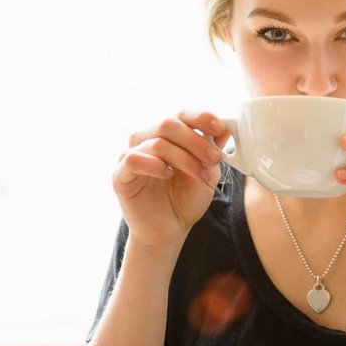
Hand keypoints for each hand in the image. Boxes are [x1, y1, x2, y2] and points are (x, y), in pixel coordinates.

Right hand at [113, 112, 225, 249]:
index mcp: (166, 136)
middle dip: (195, 140)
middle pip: (168, 123)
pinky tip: (168, 175)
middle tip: (214, 158)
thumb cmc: (185, 201)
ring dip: (184, 158)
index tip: (219, 127)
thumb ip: (213, 151)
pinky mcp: (120, 175)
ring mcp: (131, 156)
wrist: (170, 230)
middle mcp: (146, 140)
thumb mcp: (208, 173)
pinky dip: (154, 165)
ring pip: (156, 143)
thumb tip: (225, 129)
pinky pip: (133, 159)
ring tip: (200, 176)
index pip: (180, 115)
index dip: (200, 117)